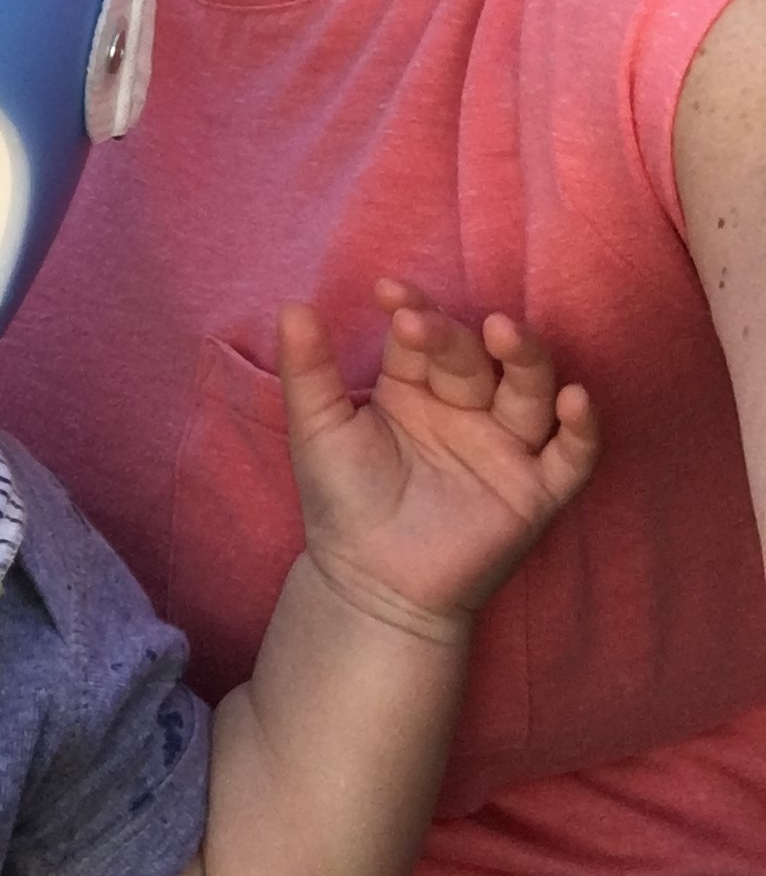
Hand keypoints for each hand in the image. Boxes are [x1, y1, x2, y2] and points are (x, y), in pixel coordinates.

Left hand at [279, 280, 598, 640]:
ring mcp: (504, 446)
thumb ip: (307, 369)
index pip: (423, 335)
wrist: (369, 583)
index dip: (412, 310)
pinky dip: (582, 430)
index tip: (386, 292)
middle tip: (420, 324)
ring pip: (530, 390)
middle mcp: (465, 407)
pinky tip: (576, 400)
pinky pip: (571, 457)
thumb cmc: (342, 500)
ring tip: (504, 331)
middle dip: (451, 336)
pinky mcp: (534, 492)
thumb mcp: (317, 428)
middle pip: (474, 357)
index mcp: (415, 386)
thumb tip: (292, 305)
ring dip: (526, 358)